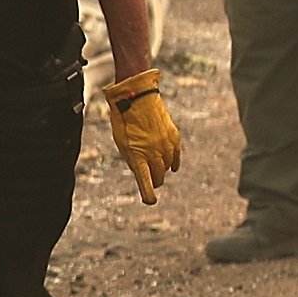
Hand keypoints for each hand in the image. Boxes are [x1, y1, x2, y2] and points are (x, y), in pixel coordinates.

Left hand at [100, 68, 182, 204]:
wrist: (136, 95)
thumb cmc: (123, 119)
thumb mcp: (121, 141)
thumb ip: (132, 158)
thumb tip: (141, 171)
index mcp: (137, 154)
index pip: (145, 180)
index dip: (148, 193)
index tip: (150, 201)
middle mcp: (153, 152)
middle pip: (158, 176)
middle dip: (154, 181)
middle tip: (151, 182)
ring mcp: (165, 145)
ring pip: (166, 167)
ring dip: (161, 171)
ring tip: (157, 169)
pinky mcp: (173, 137)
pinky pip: (175, 157)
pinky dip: (173, 163)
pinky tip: (171, 167)